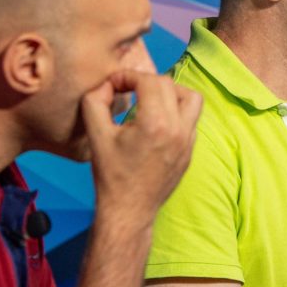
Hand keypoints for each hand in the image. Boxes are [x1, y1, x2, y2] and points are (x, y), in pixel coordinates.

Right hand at [81, 70, 201, 223]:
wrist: (129, 210)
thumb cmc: (111, 175)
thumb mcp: (95, 135)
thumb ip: (95, 101)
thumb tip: (107, 84)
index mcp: (155, 124)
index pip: (148, 81)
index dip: (127, 76)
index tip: (114, 85)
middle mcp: (178, 130)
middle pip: (169, 84)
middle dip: (145, 81)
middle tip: (127, 90)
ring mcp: (188, 142)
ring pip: (191, 98)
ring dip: (171, 92)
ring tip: (150, 100)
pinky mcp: (190, 151)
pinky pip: (191, 119)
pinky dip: (176, 112)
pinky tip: (157, 122)